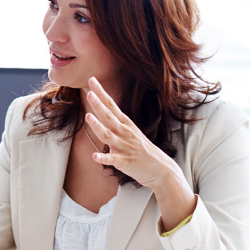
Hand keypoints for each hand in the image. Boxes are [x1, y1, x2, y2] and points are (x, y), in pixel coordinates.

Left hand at [84, 77, 196, 226]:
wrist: (162, 170)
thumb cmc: (143, 151)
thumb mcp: (130, 133)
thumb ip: (114, 125)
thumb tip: (99, 113)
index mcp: (126, 125)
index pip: (111, 105)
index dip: (102, 93)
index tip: (92, 79)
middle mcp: (125, 133)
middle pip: (109, 117)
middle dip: (99, 105)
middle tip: (89, 93)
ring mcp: (125, 147)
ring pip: (108, 135)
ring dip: (98, 126)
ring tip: (88, 117)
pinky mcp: (125, 162)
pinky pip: (113, 159)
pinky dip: (103, 158)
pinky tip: (94, 157)